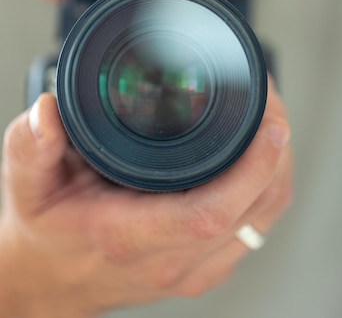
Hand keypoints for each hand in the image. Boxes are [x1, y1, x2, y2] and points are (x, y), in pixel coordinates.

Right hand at [0, 87, 291, 317]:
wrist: (48, 281)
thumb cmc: (44, 231)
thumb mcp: (27, 183)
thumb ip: (32, 145)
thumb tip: (49, 110)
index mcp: (130, 237)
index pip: (210, 211)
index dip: (252, 168)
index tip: (270, 123)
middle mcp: (171, 259)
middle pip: (254, 209)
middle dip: (275, 149)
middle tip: (269, 97)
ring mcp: (194, 268)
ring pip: (264, 218)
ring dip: (277, 165)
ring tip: (269, 115)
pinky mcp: (206, 267)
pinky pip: (256, 226)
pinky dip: (268, 186)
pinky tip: (261, 154)